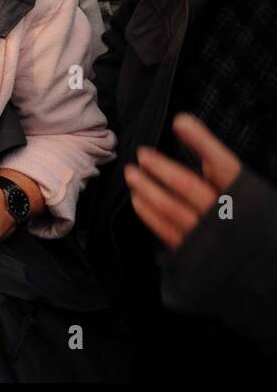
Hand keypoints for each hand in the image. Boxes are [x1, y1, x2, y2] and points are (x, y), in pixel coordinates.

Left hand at [125, 112, 242, 250]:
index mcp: (245, 197)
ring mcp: (208, 237)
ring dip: (147, 188)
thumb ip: (224, 174)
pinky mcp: (193, 254)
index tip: (180, 121)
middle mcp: (226, 216)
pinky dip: (148, 213)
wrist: (262, 270)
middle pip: (188, 186)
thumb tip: (193, 142)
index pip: (223, 164)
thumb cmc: (252, 224)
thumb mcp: (248, 195)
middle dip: (160, 167)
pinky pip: (166, 230)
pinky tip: (137, 199)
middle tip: (141, 154)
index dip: (201, 141)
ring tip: (131, 173)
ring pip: (171, 208)